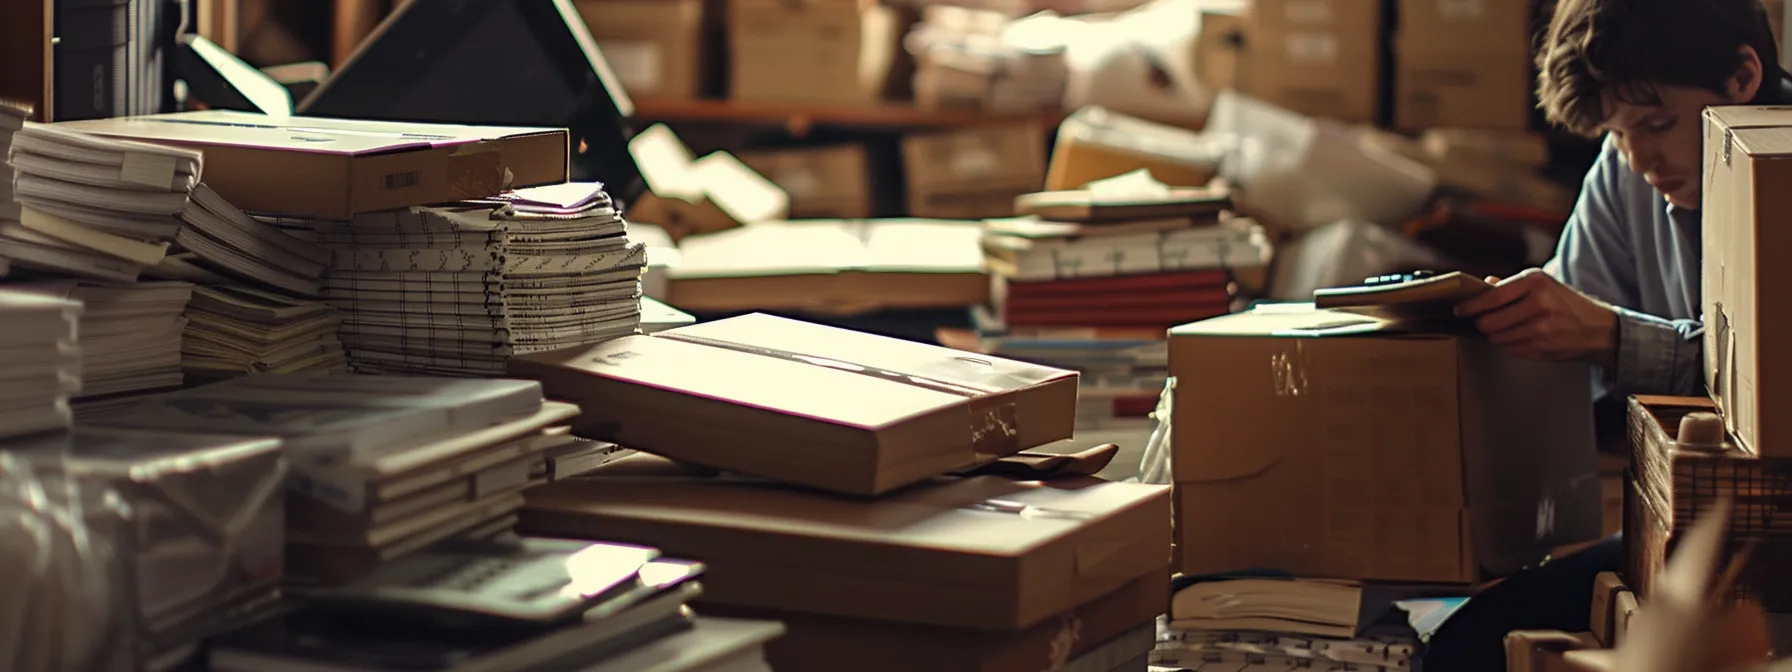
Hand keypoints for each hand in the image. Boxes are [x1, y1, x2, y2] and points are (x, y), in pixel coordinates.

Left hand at [1454, 269, 1619, 367]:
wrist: (1597, 328)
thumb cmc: (1566, 303)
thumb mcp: (1542, 284)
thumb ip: (1510, 285)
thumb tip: (1483, 284)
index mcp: (1535, 282)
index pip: (1492, 297)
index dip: (1471, 306)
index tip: (1460, 310)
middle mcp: (1538, 304)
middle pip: (1489, 321)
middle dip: (1481, 323)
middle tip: (1482, 321)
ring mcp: (1540, 328)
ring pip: (1496, 337)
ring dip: (1494, 335)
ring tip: (1504, 328)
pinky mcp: (1540, 347)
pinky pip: (1509, 348)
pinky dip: (1508, 344)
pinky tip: (1519, 337)